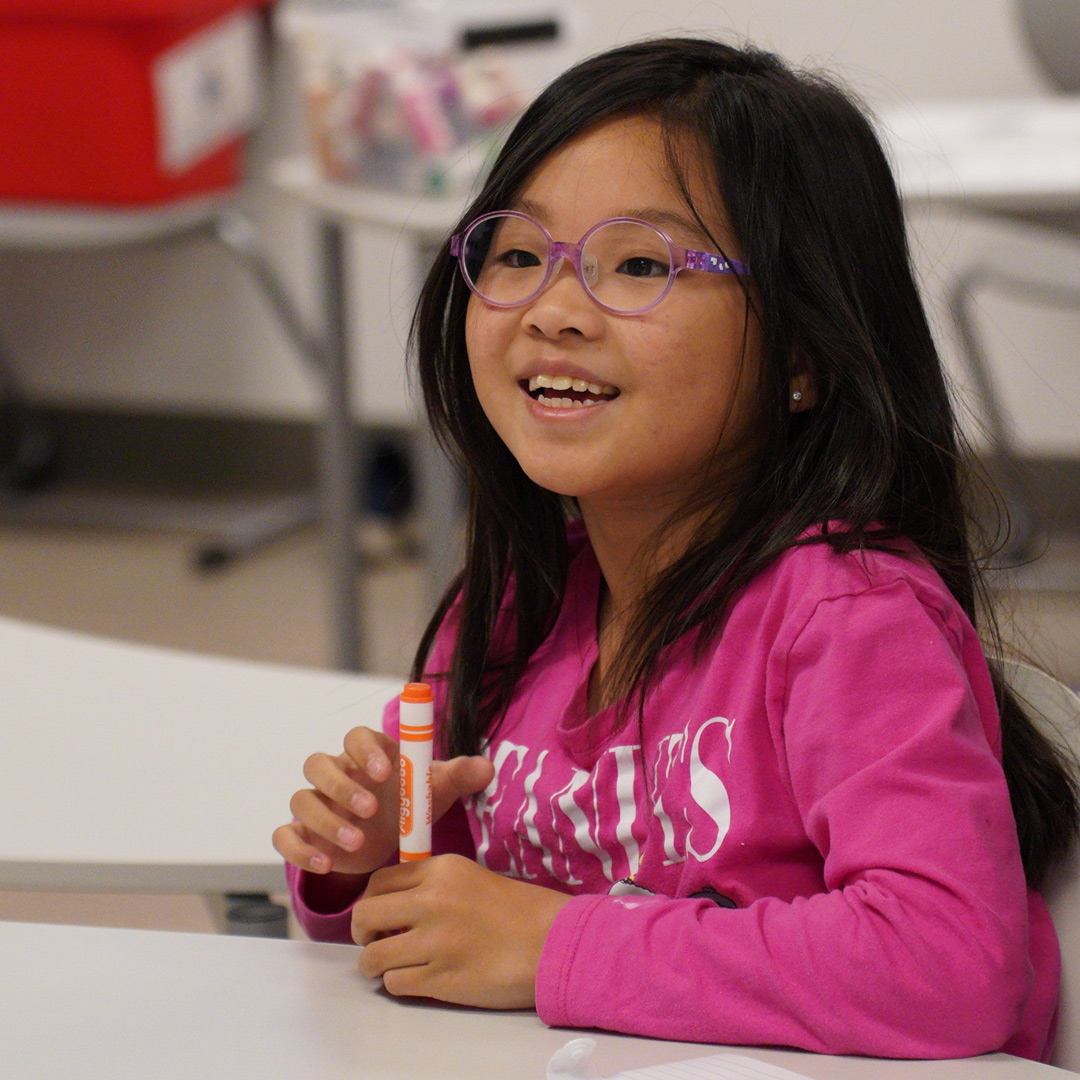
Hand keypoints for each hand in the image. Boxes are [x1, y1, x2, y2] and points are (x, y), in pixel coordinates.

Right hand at [273, 727, 493, 876]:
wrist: (392, 842)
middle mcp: (337, 774)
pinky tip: (325, 864)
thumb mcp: (437, 791)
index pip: (357, 736)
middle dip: (342, 786)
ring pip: (302, 799)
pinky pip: (285, 835)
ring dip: (325, 820)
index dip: (367, 749)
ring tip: (358, 844)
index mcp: (369, 755)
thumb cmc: (412, 804)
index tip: (386, 771)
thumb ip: (460, 776)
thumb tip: (486, 768)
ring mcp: (317, 804)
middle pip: (319, 764)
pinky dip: (299, 849)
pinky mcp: (304, 835)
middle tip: (372, 810)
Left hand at [352, 854, 572, 1008]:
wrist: (551, 941)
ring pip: (372, 956)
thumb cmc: (518, 910)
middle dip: (363, 933)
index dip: (371, 901)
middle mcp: (430, 901)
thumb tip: (397, 904)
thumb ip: (433, 885)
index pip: (378, 881)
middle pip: (365, 916)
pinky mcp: (440, 977)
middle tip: (375, 941)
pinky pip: (394, 983)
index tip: (379, 915)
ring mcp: (433, 941)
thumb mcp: (471, 878)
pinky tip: (416, 978)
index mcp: (440, 871)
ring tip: (391, 965)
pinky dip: (398, 983)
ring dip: (376, 964)